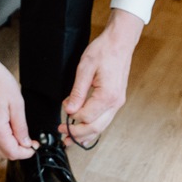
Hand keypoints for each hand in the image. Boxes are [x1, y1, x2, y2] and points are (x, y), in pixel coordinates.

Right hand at [0, 28, 37, 160]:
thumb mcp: (17, 103)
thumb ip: (21, 126)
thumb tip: (25, 142)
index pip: (12, 153)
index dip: (26, 153)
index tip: (34, 147)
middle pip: (3, 153)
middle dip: (19, 151)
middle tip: (29, 141)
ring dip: (9, 145)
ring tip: (20, 133)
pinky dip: (1, 138)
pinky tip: (8, 127)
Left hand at [58, 8, 143, 148]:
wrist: (120, 42)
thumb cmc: (104, 51)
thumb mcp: (85, 68)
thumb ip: (77, 91)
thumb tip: (69, 109)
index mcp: (107, 95)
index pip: (86, 116)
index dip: (72, 119)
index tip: (62, 116)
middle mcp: (115, 102)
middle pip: (95, 127)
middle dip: (78, 134)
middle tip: (63, 136)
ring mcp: (117, 102)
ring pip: (102, 126)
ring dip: (86, 134)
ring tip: (71, 139)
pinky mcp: (116, 100)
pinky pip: (105, 119)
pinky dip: (94, 126)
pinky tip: (85, 130)